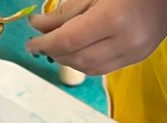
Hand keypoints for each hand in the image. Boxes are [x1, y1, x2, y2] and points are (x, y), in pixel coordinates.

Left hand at [27, 0, 166, 75]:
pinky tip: (77, 51)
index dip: (45, 44)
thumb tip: (40, 27)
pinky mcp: (137, 59)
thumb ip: (67, 10)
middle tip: (40, 42)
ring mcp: (133, 54)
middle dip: (55, 53)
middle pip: (78, 59)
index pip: (69, 41)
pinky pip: (104, 68)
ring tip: (57, 47)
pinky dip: (85, 62)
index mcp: (112, 19)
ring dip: (68, 61)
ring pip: (90, 69)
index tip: (29, 43)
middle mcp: (124, 42)